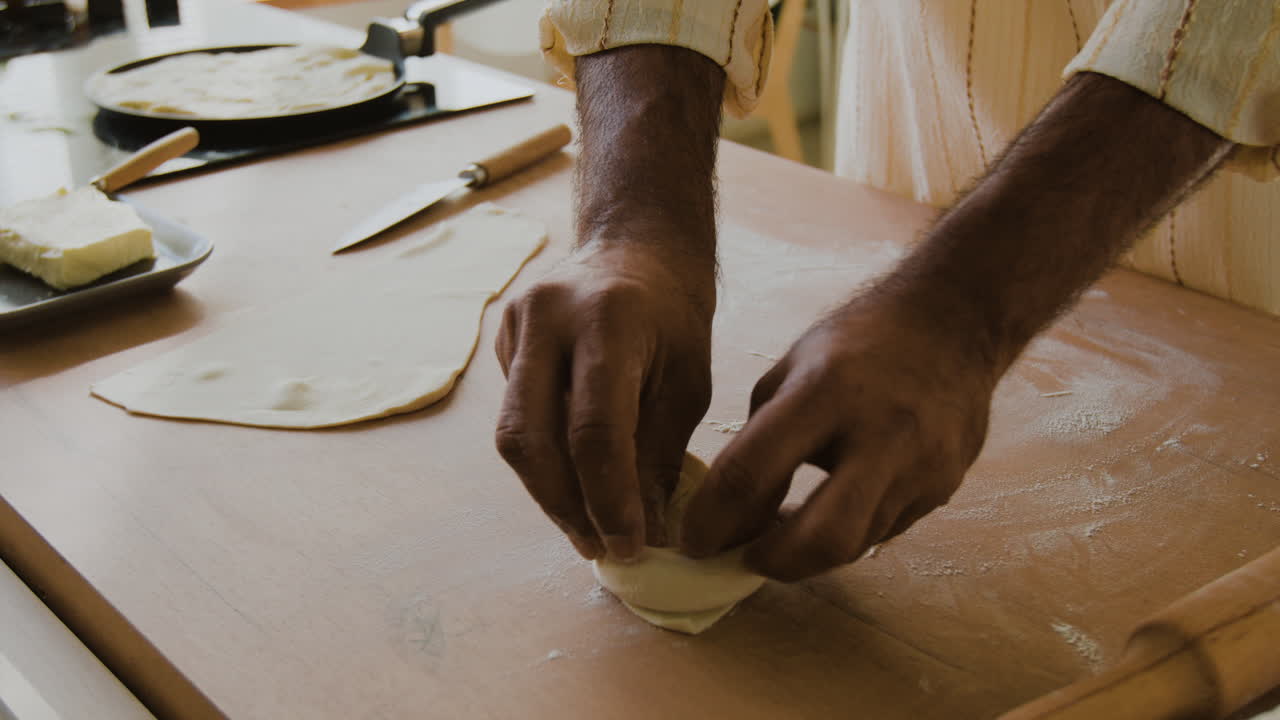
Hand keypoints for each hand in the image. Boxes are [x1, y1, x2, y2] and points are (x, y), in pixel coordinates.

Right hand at [495, 245, 713, 560]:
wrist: (637, 246)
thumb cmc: (674, 317)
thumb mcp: (689, 382)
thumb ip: (658, 453)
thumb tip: (641, 530)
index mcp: (608, 320)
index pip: (594, 430)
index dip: (608, 499)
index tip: (629, 545)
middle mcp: (548, 316)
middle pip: (532, 437)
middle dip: (564, 506)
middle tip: (599, 548)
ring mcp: (516, 324)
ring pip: (513, 435)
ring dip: (548, 493)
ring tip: (586, 530)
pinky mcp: (503, 339)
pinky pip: (515, 415)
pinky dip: (544, 460)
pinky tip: (574, 483)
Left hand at [679, 294, 995, 580]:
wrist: (956, 323)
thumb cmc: (859, 342)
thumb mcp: (793, 370)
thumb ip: (759, 438)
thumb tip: (728, 511)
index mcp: (825, 391)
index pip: (752, 472)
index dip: (712, 520)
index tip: (692, 542)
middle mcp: (880, 433)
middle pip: (824, 537)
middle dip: (774, 563)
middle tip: (743, 560)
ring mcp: (920, 466)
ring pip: (855, 543)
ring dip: (808, 552)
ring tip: (778, 538)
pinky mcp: (944, 486)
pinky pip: (884, 530)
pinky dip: (847, 532)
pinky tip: (826, 514)